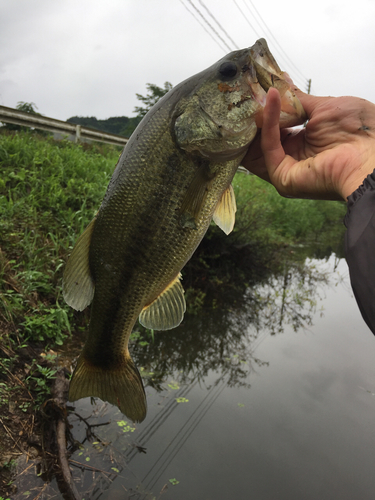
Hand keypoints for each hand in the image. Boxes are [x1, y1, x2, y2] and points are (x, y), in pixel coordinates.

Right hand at [243, 86, 374, 200]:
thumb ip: (297, 101)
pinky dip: (268, 120)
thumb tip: (280, 85)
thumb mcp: (323, 107)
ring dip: (256, 116)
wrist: (371, 155)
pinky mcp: (281, 176)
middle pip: (262, 138)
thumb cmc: (358, 131)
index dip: (267, 109)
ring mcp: (285, 169)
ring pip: (260, 143)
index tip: (258, 87)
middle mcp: (292, 158)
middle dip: (255, 113)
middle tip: (246, 89)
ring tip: (250, 91)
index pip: (276, 128)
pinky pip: (269, 145)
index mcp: (303, 145)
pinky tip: (271, 98)